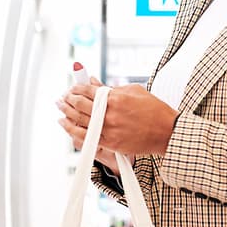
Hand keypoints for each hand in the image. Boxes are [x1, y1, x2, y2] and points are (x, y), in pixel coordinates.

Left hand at [57, 82, 178, 156]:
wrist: (166, 131)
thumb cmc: (154, 109)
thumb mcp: (134, 91)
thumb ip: (111, 88)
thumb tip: (94, 83)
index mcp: (116, 97)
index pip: (88, 90)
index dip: (76, 88)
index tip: (72, 88)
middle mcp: (110, 113)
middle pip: (80, 105)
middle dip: (68, 100)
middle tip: (62, 98)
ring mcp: (109, 129)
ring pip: (79, 121)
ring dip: (66, 114)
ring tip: (60, 109)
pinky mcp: (111, 143)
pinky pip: (86, 137)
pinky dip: (73, 130)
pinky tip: (66, 125)